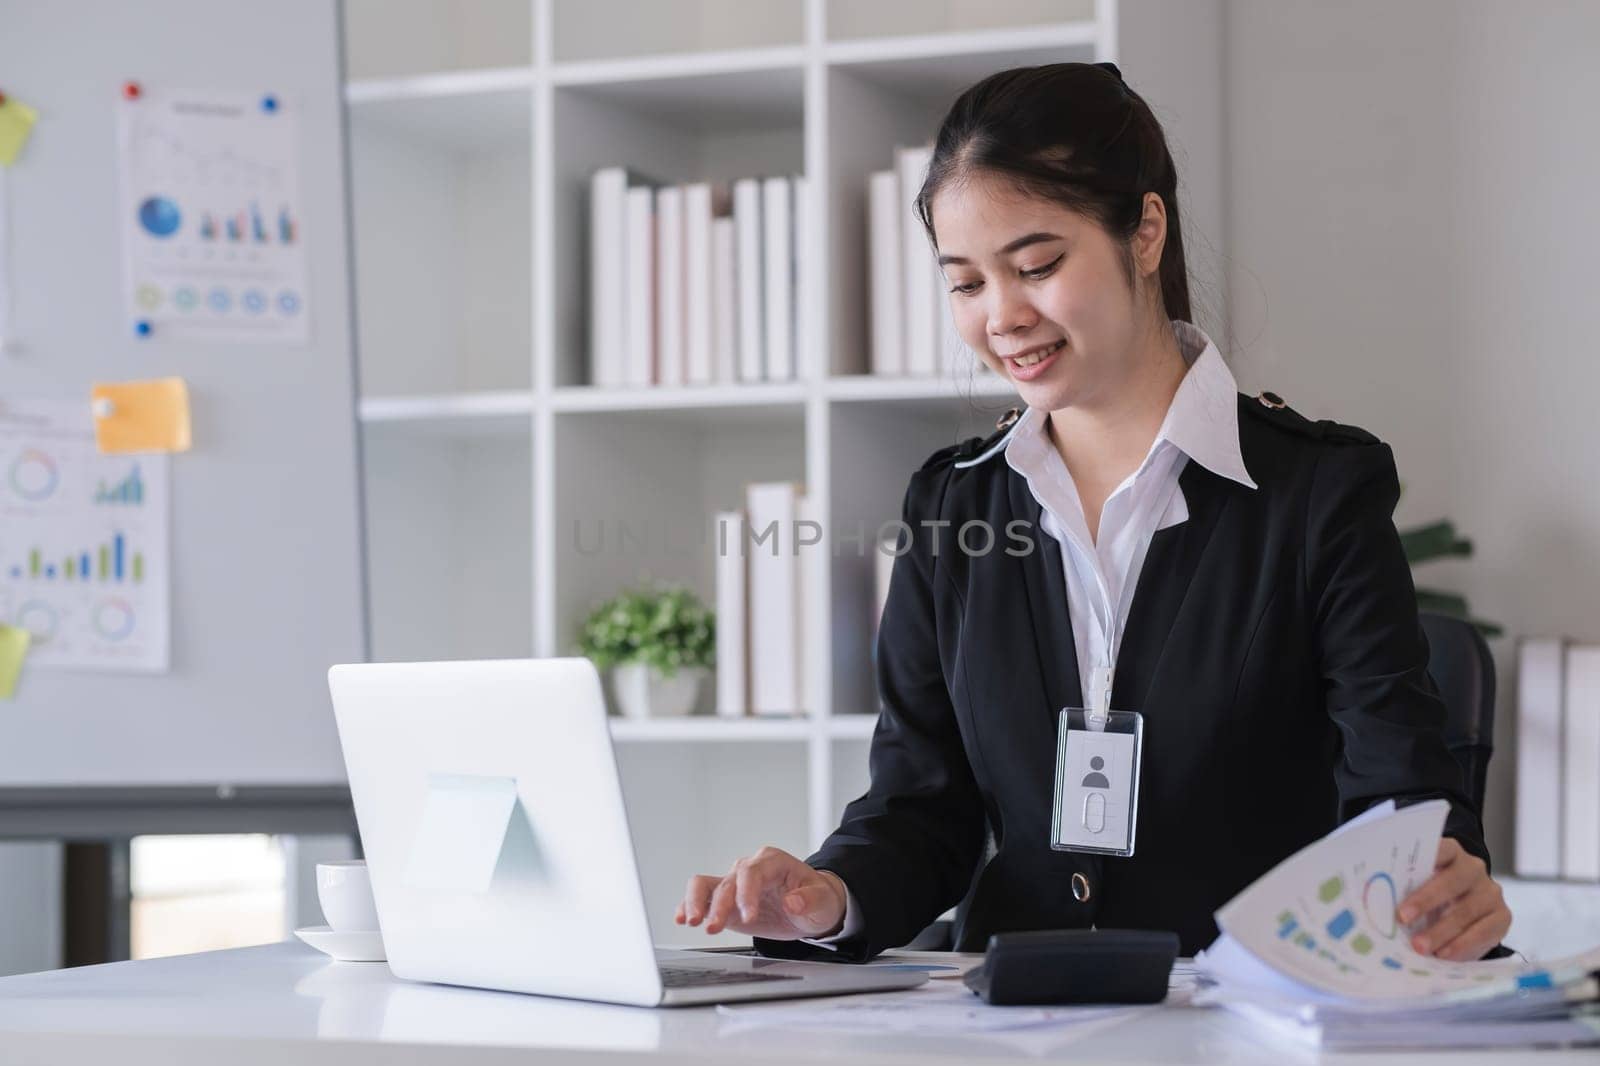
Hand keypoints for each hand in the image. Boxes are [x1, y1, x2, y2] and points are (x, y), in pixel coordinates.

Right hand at [674, 846, 847, 939]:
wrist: (813, 908)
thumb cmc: (818, 899)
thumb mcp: (823, 900)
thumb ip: (809, 899)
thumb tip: (792, 901)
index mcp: (773, 862)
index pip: (752, 872)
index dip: (747, 893)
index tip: (748, 917)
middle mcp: (750, 869)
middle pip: (726, 881)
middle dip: (718, 905)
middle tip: (713, 927)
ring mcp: (735, 885)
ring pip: (706, 884)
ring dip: (696, 902)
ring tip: (692, 921)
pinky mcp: (727, 902)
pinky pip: (703, 898)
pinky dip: (689, 906)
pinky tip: (682, 918)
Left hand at [1397, 837, 1511, 960]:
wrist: (1465, 911)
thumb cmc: (1430, 894)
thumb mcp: (1418, 884)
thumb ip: (1405, 885)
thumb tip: (1373, 899)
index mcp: (1450, 852)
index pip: (1440, 848)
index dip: (1424, 859)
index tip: (1402, 871)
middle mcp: (1473, 868)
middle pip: (1451, 881)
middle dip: (1425, 900)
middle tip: (1402, 918)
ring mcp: (1491, 892)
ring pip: (1466, 911)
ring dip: (1441, 931)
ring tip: (1420, 947)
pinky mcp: (1503, 916)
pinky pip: (1484, 932)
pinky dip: (1462, 945)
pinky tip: (1444, 955)